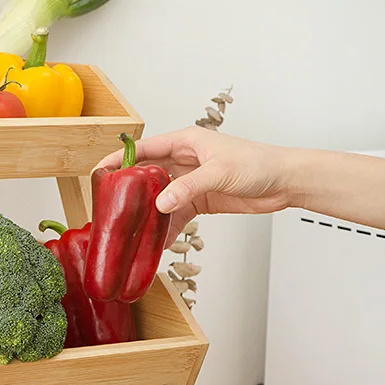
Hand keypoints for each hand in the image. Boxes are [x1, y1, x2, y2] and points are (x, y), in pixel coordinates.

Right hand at [93, 128, 294, 244]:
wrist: (285, 182)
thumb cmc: (259, 164)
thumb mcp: (219, 172)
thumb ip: (188, 188)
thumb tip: (160, 204)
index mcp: (184, 142)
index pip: (143, 148)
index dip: (119, 159)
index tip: (100, 171)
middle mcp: (184, 160)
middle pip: (147, 175)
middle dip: (129, 191)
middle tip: (110, 208)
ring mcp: (190, 181)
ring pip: (159, 198)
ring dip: (148, 214)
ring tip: (131, 230)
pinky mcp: (199, 200)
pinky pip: (175, 215)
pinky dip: (166, 227)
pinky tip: (156, 242)